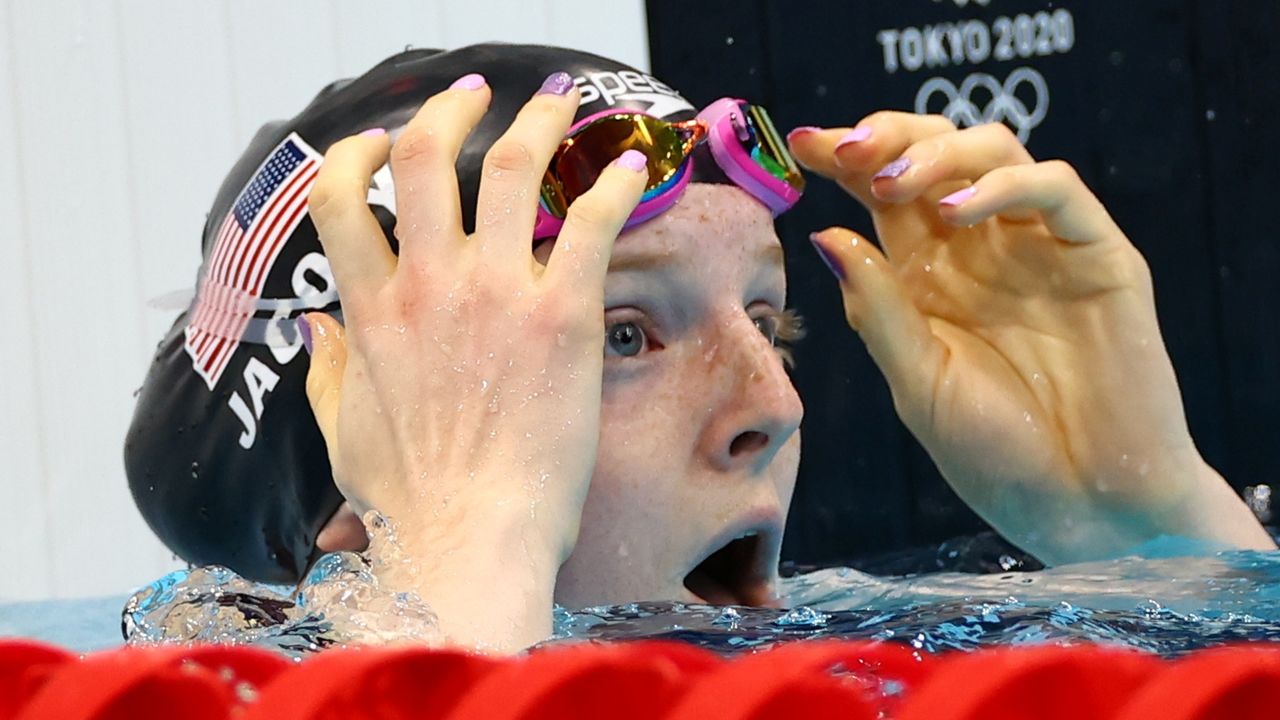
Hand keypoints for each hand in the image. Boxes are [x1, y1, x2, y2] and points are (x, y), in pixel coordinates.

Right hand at [303, 75, 646, 649]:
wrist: (473, 540)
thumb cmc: (413, 499)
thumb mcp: (344, 432)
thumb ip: (327, 372)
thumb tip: (314, 328)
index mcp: (373, 310)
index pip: (342, 198)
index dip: (356, 154)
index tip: (376, 141)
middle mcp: (430, 286)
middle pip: (424, 157)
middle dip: (448, 111)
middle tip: (473, 97)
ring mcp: (498, 295)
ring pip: (511, 169)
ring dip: (538, 121)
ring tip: (558, 98)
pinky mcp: (564, 317)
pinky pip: (590, 224)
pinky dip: (612, 184)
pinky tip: (630, 165)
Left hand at [789, 114, 1272, 563]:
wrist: (1084, 510)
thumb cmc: (997, 456)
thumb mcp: (918, 384)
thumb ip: (878, 310)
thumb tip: (824, 235)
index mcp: (930, 276)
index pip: (883, 194)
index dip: (844, 160)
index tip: (798, 145)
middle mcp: (982, 250)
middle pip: (935, 154)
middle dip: (888, 137)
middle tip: (847, 149)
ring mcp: (1042, 247)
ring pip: (995, 153)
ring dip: (939, 153)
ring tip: (895, 183)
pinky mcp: (1100, 256)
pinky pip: (1057, 190)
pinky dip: (1005, 185)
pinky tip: (957, 212)